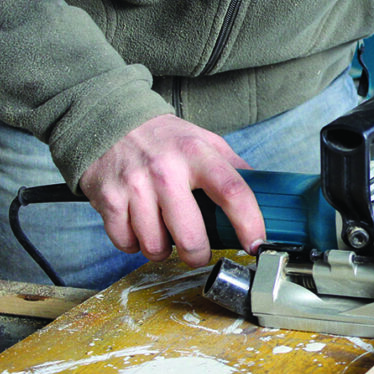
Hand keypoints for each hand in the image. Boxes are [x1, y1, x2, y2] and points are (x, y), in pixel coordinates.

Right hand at [80, 114, 264, 266]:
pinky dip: (134, 244)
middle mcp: (166, 170)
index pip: (232, 192)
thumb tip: (266, 193)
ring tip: (164, 233)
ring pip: (155, 246)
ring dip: (162, 250)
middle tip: (197, 251)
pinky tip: (139, 228)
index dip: (248, 223)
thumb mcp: (204, 140)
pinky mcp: (108, 199)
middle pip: (190, 236)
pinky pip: (126, 243)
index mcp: (197, 153)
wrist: (109, 120)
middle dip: (197, 254)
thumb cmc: (164, 138)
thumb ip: (233, 167)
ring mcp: (135, 185)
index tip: (255, 244)